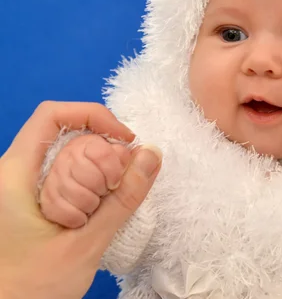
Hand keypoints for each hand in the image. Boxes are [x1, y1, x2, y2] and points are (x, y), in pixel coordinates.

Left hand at [0, 101, 161, 298]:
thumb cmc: (32, 287)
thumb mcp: (86, 243)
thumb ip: (122, 198)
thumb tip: (152, 154)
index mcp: (13, 175)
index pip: (52, 115)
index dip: (93, 115)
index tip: (124, 139)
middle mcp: (11, 172)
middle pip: (63, 133)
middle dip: (100, 149)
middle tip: (123, 177)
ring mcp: (18, 185)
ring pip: (65, 153)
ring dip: (95, 168)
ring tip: (108, 199)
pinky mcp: (28, 197)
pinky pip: (63, 172)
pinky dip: (87, 181)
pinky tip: (97, 207)